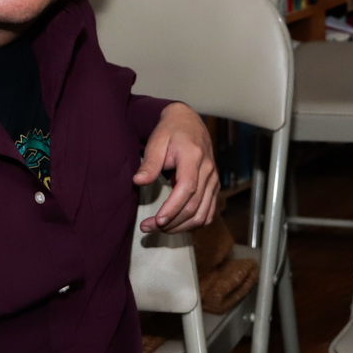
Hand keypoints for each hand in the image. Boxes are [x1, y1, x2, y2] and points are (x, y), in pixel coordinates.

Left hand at [136, 103, 218, 232]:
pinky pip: (208, 213)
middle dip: (171, 222)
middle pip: (194, 206)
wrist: (189, 123)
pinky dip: (193, 224)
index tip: (157, 221)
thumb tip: (138, 182)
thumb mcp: (156, 142)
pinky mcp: (214, 187)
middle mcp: (208, 171)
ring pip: (202, 214)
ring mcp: (213, 180)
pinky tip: (177, 226)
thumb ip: (149, 163)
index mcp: (194, 157)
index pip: (187, 188)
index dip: (173, 208)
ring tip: (159, 229)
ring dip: (181, 227)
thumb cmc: (171, 132)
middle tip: (147, 227)